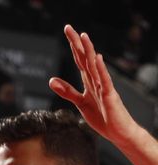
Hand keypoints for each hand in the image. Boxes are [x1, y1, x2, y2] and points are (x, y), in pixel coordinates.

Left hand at [48, 25, 138, 145]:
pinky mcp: (110, 96)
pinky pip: (105, 81)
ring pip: (94, 66)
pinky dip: (101, 70)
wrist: (118, 132)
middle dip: (77, 43)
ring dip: (89, 51)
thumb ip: (67, 91)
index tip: (67, 32)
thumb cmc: (102, 116)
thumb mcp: (80, 102)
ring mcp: (104, 87)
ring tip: (83, 36)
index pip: (80, 60)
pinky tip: (97, 59)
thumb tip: (51, 80)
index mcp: (90, 81)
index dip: (73, 46)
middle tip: (68, 28)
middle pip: (85, 58)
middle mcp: (97, 80)